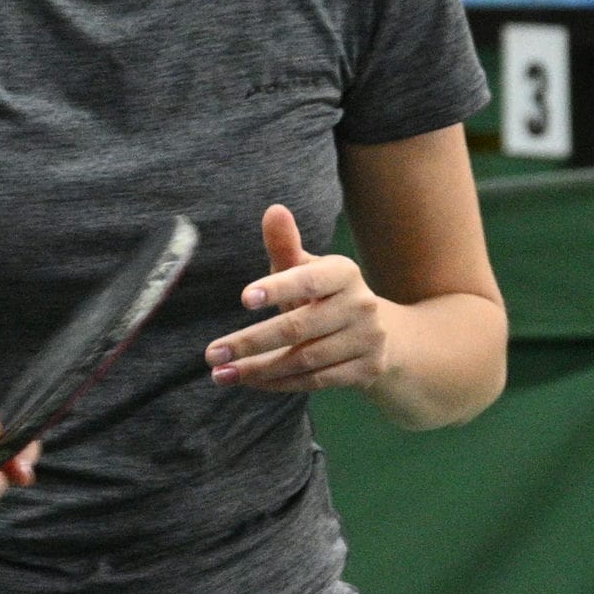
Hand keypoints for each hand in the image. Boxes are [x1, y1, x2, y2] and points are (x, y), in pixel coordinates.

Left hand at [208, 205, 390, 393]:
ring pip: (305, 359)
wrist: (380, 334)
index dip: (278, 288)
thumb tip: (274, 210)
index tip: (244, 298)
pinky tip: (250, 382)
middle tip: (213, 353)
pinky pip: (315, 381)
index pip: (309, 280)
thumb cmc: (326, 296)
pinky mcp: (365, 371)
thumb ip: (286, 246)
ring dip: (259, 369)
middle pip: (299, 327)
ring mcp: (366, 340)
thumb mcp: (308, 270)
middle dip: (251, 341)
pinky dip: (280, 383)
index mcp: (345, 274)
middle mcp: (360, 306)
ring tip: (222, 374)